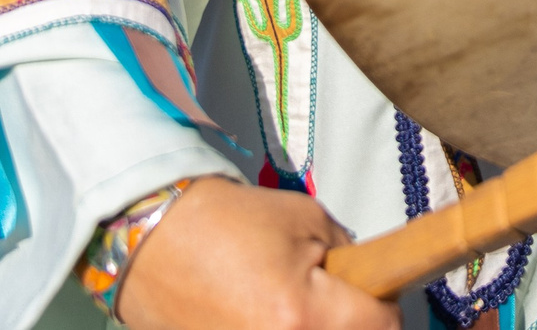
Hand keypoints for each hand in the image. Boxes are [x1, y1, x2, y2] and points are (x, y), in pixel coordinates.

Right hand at [117, 178, 393, 329]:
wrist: (152, 240)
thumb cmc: (228, 222)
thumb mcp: (307, 219)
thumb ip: (351, 257)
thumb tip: (373, 282)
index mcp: (304, 316)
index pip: (384, 326)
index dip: (384, 302)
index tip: (373, 289)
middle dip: (354, 324)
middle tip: (336, 300)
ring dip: (321, 329)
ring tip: (293, 308)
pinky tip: (270, 318)